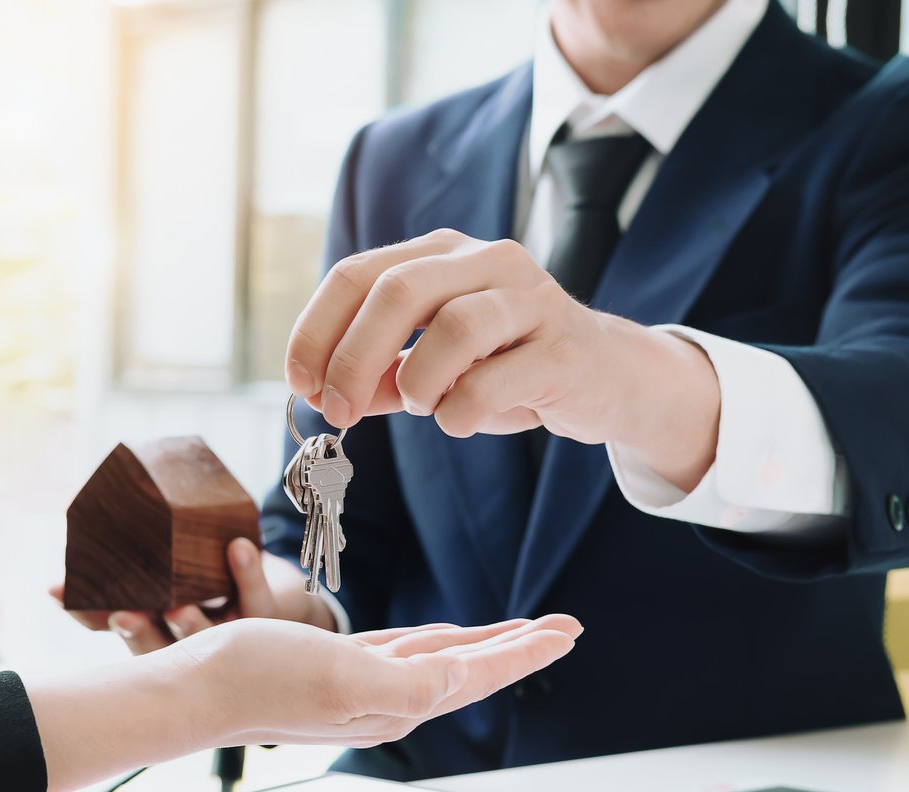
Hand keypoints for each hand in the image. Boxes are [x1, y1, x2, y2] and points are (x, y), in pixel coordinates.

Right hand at [52, 537, 336, 653]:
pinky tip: (238, 547)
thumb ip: (139, 562)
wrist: (281, 604)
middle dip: (138, 634)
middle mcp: (189, 647)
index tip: (57, 590)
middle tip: (122, 615)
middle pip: (157, 650)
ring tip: (180, 605)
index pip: (111, 625)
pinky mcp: (266, 621)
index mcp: (157, 633)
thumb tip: (90, 518)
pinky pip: (256, 601)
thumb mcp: (172, 574)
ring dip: (192, 626)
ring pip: (208, 641)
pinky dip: (247, 574)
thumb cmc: (212, 585)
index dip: (83, 611)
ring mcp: (228, 639)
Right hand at [182, 615, 582, 746]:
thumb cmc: (263, 680)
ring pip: (443, 657)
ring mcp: (365, 684)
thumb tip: (461, 680)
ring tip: (523, 629)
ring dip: (484, 641)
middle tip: (567, 627)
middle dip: (520, 646)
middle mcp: (390, 698)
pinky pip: (405, 650)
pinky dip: (436, 640)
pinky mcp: (338, 666)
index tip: (570, 630)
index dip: (527, 650)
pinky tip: (448, 636)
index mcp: (400, 702)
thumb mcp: (345, 678)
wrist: (197, 687)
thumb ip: (410, 683)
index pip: (479, 674)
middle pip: (473, 667)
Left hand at [284, 228, 720, 490]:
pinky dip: (462, 410)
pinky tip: (462, 420)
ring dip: (418, 382)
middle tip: (339, 412)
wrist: (606, 379)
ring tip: (422, 406)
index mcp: (440, 254)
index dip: (316, 332)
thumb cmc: (507, 367)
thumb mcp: (431, 369)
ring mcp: (530, 298)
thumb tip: (324, 394)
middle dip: (354, 360)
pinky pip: (497, 379)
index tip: (302, 386)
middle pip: (397, 291)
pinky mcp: (564, 347)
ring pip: (454, 326)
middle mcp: (485, 260)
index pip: (355, 275)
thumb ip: (378, 377)